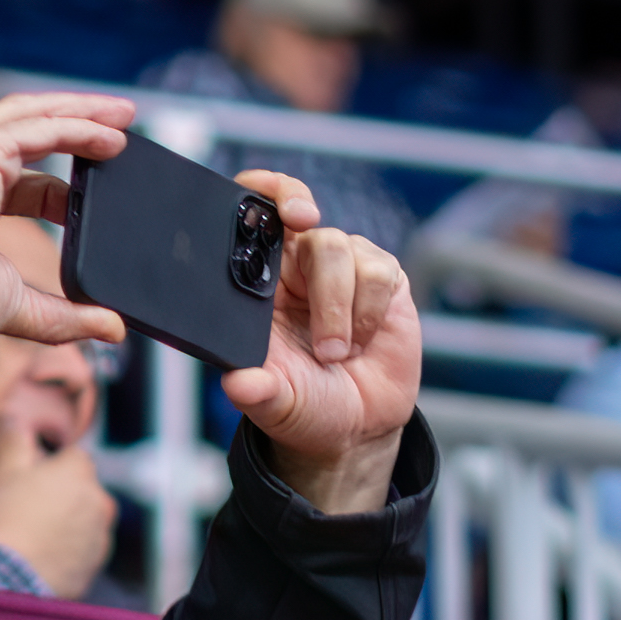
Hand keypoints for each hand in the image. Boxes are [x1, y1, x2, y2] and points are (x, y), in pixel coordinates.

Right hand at [0, 91, 132, 346]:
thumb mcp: (16, 305)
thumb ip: (65, 315)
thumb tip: (112, 328)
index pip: (7, 176)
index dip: (53, 187)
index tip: (85, 201)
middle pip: (19, 128)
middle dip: (70, 122)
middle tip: (116, 126)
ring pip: (29, 115)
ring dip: (80, 111)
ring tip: (123, 116)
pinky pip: (39, 128)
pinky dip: (79, 128)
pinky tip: (112, 138)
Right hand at [0, 412, 115, 599]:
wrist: (9, 577)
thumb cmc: (5, 518)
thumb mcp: (2, 470)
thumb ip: (12, 437)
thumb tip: (12, 416)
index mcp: (80, 471)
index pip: (72, 457)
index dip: (50, 467)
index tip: (30, 481)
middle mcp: (99, 500)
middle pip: (81, 489)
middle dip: (62, 494)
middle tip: (29, 509)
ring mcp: (100, 535)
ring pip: (85, 519)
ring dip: (68, 522)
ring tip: (34, 535)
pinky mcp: (95, 564)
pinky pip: (83, 549)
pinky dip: (70, 550)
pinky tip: (43, 556)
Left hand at [219, 169, 421, 513]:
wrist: (357, 427)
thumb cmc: (306, 405)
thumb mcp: (276, 405)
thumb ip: (257, 392)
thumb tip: (238, 384)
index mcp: (257, 282)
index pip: (255, 213)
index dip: (267, 192)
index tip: (287, 215)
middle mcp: (297, 266)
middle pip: (303, 224)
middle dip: (316, 272)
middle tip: (325, 327)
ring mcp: (341, 268)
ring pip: (341, 249)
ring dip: (339, 308)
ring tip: (336, 354)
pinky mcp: (382, 278)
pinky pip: (379, 271)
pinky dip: (370, 310)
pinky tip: (363, 340)